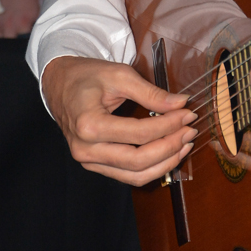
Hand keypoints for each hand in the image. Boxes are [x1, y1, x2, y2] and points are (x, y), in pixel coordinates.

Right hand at [41, 56, 198, 184]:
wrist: (60, 84)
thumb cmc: (87, 76)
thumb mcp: (119, 75)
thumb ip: (151, 93)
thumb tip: (181, 104)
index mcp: (89, 125)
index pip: (139, 133)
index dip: (169, 126)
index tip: (188, 114)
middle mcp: (85, 150)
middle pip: (138, 161)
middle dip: (170, 147)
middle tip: (190, 131)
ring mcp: (88, 161)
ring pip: (134, 175)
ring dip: (165, 163)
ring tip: (184, 144)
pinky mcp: (94, 164)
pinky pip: (127, 175)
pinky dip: (151, 168)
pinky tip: (168, 153)